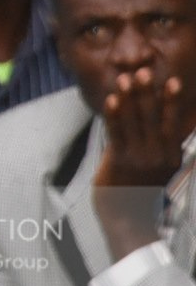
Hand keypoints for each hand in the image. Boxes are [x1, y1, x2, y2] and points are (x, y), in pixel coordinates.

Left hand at [92, 66, 192, 257]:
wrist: (126, 214)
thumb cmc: (140, 185)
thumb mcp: (162, 167)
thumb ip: (164, 145)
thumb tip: (171, 120)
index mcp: (172, 155)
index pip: (174, 123)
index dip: (173, 102)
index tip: (173, 81)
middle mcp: (159, 156)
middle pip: (154, 118)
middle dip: (148, 93)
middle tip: (143, 71)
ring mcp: (140, 159)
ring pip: (134, 122)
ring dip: (129, 98)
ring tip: (124, 78)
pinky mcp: (120, 161)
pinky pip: (116, 132)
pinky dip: (114, 114)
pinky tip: (111, 99)